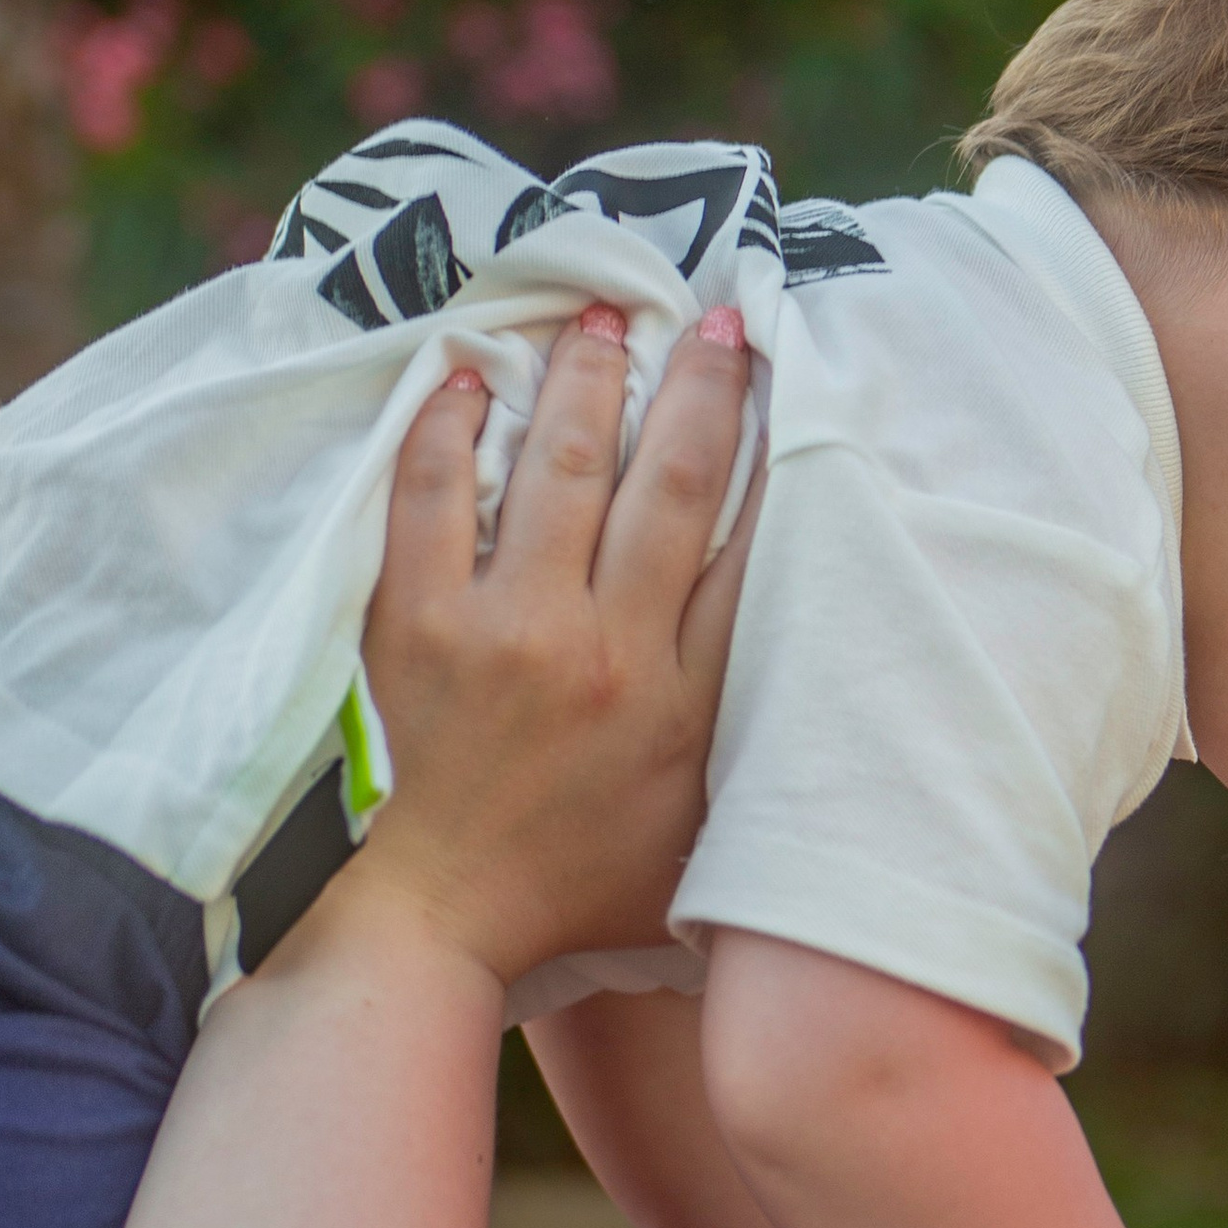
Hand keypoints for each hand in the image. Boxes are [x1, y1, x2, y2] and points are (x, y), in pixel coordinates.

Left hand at [341, 306, 754, 990]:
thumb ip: (751, 733)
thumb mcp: (710, 824)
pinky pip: (435, 499)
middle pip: (667, 484)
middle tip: (711, 315)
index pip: (743, 547)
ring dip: (589, 380)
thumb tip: (810, 660)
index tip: (784, 381)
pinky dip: (454, 429)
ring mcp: (504, 631)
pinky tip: (476, 377)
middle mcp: (602, 652)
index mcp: (681, 699)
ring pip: (561, 471)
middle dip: (697, 387)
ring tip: (605, 314)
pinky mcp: (416, 625)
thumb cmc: (588, 879)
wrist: (452, 913)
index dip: (769, 452)